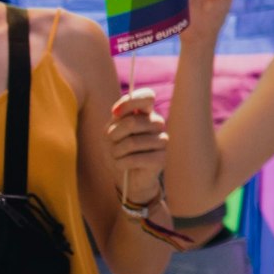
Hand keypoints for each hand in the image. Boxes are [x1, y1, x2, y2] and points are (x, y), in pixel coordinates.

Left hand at [108, 88, 168, 202]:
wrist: (127, 178)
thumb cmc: (118, 151)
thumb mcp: (111, 131)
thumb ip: (116, 118)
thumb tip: (116, 111)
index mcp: (146, 113)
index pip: (146, 96)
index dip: (130, 102)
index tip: (114, 113)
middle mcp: (158, 123)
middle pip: (131, 122)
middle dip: (114, 135)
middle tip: (112, 144)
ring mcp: (163, 140)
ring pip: (132, 142)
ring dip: (116, 152)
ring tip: (117, 157)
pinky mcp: (162, 158)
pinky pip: (135, 158)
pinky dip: (121, 163)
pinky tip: (121, 165)